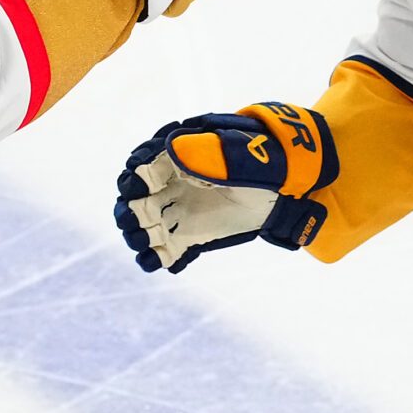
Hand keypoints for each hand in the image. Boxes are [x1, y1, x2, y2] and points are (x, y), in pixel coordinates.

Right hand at [113, 102, 336, 272]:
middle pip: (136, 200)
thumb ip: (208, 152)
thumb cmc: (261, 162)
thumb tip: (174, 150)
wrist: (283, 189)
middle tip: (132, 219)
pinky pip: (165, 251)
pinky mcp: (188, 238)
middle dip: (129, 211)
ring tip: (141, 244)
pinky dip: (156, 258)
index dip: (135, 176)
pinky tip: (155, 263)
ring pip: (145, 226)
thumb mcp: (238, 152)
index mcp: (175, 159)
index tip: (137, 185)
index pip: (142, 166)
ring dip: (138, 236)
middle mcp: (170, 188)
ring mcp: (178, 214)